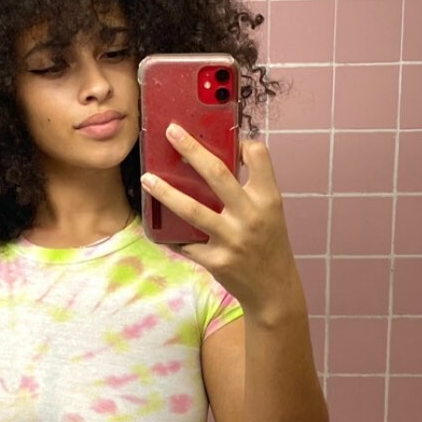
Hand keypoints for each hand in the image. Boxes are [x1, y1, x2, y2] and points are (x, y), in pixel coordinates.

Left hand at [141, 124, 301, 318]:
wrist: (274, 290)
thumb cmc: (267, 244)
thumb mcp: (270, 213)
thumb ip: (250, 189)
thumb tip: (219, 160)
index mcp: (268, 199)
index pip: (259, 157)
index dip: (244, 143)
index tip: (229, 137)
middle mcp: (251, 216)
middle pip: (218, 174)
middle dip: (191, 149)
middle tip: (171, 132)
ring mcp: (233, 240)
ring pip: (192, 210)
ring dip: (165, 192)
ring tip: (147, 179)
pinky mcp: (217, 261)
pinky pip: (186, 243)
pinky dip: (172, 235)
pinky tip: (160, 228)